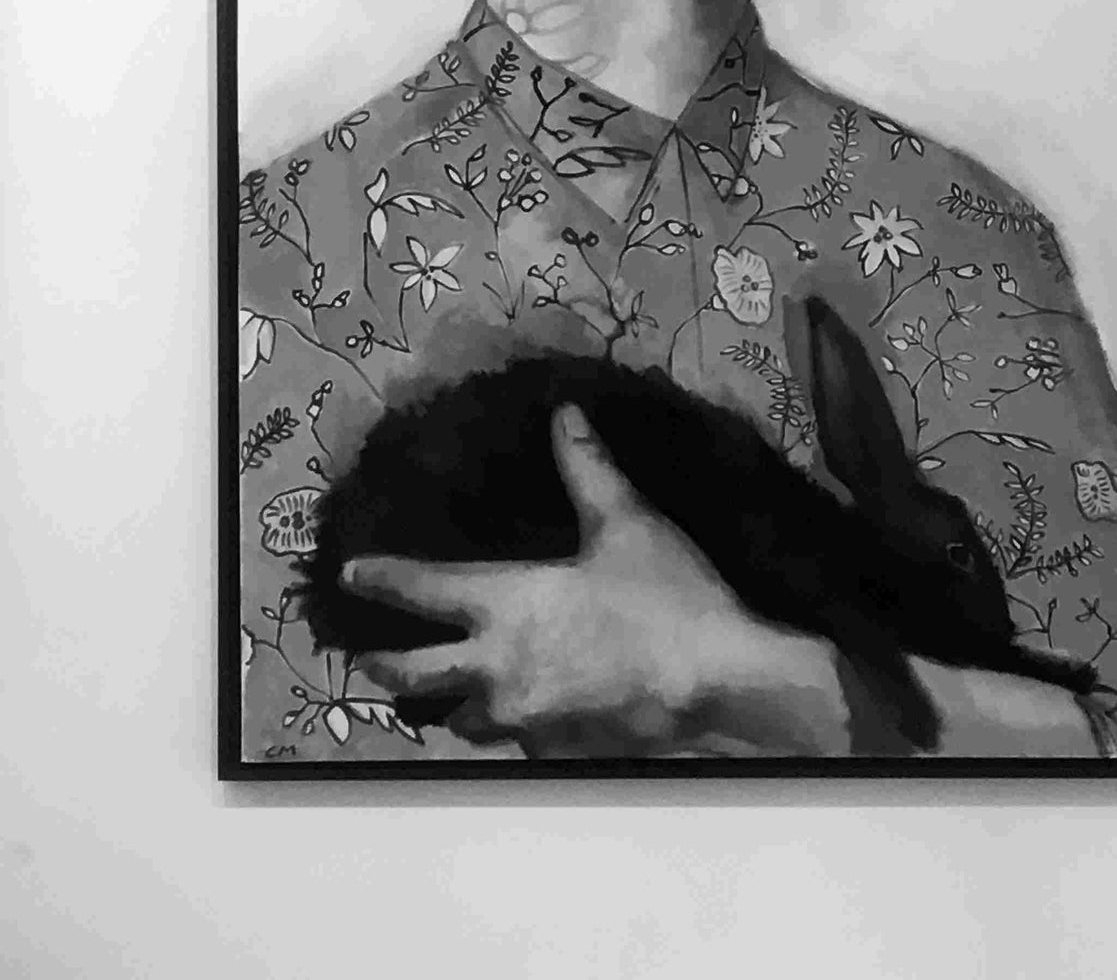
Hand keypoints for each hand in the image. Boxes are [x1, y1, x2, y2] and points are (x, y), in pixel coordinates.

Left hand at [343, 404, 760, 750]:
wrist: (714, 685)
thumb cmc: (666, 599)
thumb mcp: (626, 523)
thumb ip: (588, 468)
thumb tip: (564, 413)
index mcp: (506, 605)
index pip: (423, 590)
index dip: (382, 579)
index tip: (351, 574)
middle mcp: (497, 668)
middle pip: (414, 677)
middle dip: (384, 666)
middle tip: (366, 660)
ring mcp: (521, 720)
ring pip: (460, 720)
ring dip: (448, 704)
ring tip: (448, 694)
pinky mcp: (553, 753)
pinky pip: (512, 744)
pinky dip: (507, 728)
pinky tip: (524, 717)